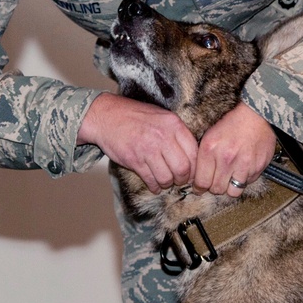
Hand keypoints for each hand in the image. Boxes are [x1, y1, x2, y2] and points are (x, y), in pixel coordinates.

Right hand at [77, 93, 198, 191]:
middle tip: (180, 180)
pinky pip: (151, 180)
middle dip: (183, 178)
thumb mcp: (162, 116)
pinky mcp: (134, 160)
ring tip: (166, 182)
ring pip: (167, 177)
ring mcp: (148, 149)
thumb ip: (177, 133)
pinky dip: (155, 187)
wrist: (107, 116)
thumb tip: (192, 155)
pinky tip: (155, 186)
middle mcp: (163, 136)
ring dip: (168, 183)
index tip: (192, 172)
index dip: (195, 167)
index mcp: (173, 124)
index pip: (194, 152)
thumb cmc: (136, 116)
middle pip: (183, 168)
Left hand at [192, 103, 276, 196]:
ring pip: (233, 191)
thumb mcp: (209, 136)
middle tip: (216, 181)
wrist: (256, 115)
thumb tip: (197, 179)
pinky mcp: (258, 167)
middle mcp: (226, 159)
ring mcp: (243, 164)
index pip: (201, 182)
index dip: (199, 188)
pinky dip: (244, 179)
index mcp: (210, 150)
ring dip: (230, 187)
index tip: (200, 188)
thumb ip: (202, 157)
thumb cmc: (231, 124)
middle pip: (217, 189)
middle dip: (215, 187)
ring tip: (230, 179)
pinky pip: (248, 183)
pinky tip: (243, 169)